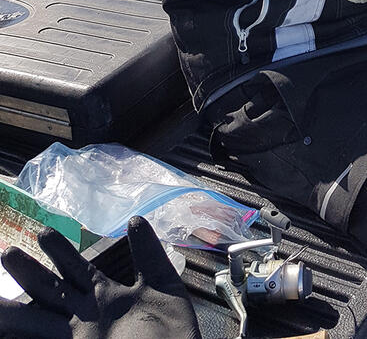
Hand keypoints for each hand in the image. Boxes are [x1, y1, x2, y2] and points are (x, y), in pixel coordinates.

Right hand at [0, 216, 200, 338]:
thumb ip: (149, 255)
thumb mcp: (164, 288)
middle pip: (51, 292)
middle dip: (29, 272)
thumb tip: (133, 219)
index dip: (60, 253)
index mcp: (107, 300)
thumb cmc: (171, 337)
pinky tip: (5, 331)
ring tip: (6, 267)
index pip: (76, 273)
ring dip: (19, 304)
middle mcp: (89, 319)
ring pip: (41, 319)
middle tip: (6, 252)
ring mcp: (85, 337)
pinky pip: (50, 337)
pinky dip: (35, 327)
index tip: (42, 231)